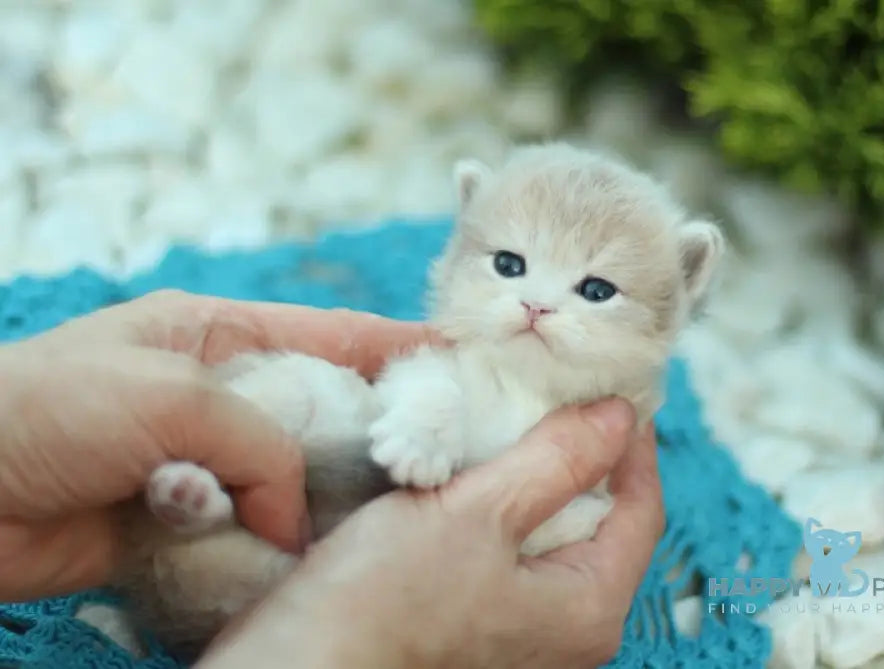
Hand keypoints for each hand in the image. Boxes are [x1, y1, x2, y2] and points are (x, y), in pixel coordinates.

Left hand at [0, 290, 437, 600]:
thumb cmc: (44, 410)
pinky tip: (291, 559)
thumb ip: (259, 443)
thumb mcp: (171, 395)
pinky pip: (245, 533)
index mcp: (217, 335)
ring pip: (287, 482)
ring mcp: (200, 460)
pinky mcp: (180, 521)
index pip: (330, 335)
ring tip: (373, 523)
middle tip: (430, 465)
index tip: (460, 362)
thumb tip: (294, 517)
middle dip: (369, 439)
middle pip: (320, 415)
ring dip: (312, 504)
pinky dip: (264, 546)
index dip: (397, 345)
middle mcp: (218, 395)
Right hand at [199, 398, 664, 668]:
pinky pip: (507, 548)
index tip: (611, 387)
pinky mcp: (473, 620)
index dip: (631, 442)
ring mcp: (518, 629)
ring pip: (549, 531)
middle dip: (581, 454)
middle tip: (557, 391)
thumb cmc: (386, 601)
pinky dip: (500, 501)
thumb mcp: (480, 513)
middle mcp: (565, 629)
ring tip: (512, 414)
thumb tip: (619, 417)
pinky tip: (474, 464)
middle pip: (598, 521)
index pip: (641, 508)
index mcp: (588, 607)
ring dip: (535, 472)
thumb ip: (556, 461)